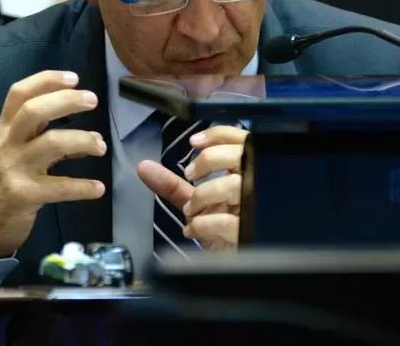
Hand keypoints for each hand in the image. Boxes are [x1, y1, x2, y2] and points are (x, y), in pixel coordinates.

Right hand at [0, 70, 106, 258]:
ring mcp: (14, 169)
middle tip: (92, 100)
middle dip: (65, 101)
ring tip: (101, 145)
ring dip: (82, 140)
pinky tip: (97, 188)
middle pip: (32, 111)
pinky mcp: (23, 196)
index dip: (46, 80)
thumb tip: (90, 136)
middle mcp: (7, 144)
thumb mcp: (16, 152)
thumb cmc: (4, 181)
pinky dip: (82, 187)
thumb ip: (45, 138)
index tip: (73, 78)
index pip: (19, 94)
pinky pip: (58, 188)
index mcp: (4, 129)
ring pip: (50, 144)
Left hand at [137, 125, 247, 251]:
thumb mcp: (196, 205)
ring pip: (234, 185)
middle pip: (242, 155)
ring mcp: (256, 209)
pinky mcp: (250, 233)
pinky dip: (202, 224)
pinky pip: (227, 222)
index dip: (219, 134)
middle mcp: (255, 187)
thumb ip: (173, 185)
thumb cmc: (221, 232)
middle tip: (192, 174)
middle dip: (209, 160)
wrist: (233, 265)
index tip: (194, 142)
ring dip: (202, 196)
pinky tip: (193, 230)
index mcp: (245, 175)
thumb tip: (143, 167)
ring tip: (190, 210)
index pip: (242, 140)